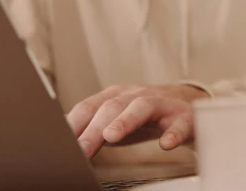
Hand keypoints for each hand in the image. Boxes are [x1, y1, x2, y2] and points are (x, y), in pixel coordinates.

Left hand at [66, 84, 208, 158]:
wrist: (187, 107)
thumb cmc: (144, 118)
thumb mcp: (115, 120)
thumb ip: (90, 130)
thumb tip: (59, 146)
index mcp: (116, 96)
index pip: (89, 107)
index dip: (74, 126)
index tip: (60, 146)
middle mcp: (137, 95)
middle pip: (112, 107)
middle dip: (94, 128)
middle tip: (81, 149)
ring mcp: (162, 103)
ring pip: (143, 106)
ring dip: (126, 120)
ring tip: (112, 136)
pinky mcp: (184, 116)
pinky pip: (180, 123)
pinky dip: (174, 132)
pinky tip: (166, 144)